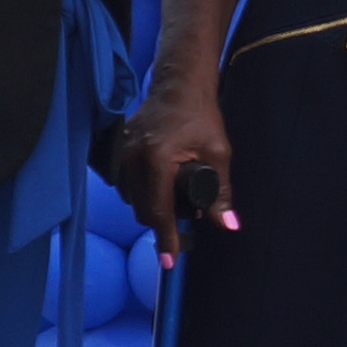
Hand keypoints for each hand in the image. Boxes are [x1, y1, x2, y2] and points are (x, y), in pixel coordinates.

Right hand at [109, 74, 235, 262]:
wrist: (179, 85)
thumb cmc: (201, 116)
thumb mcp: (218, 152)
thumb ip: (221, 192)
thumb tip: (227, 225)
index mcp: (157, 158)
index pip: (159, 210)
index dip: (166, 238)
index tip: (169, 261)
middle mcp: (133, 158)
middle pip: (143, 209)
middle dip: (164, 221)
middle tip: (189, 216)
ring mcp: (122, 153)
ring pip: (133, 199)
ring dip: (153, 206)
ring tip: (178, 197)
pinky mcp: (119, 150)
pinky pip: (127, 184)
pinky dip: (144, 192)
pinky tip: (162, 187)